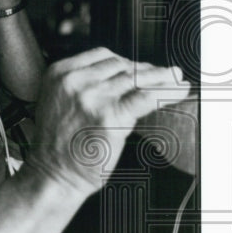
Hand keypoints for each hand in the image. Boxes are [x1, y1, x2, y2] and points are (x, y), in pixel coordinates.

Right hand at [25, 48, 188, 194]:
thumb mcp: (60, 103)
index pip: (103, 56)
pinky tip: (179, 91)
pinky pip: (146, 97)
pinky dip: (167, 92)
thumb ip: (86, 86)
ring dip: (162, 78)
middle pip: (122, 65)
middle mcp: (76, 81)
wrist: (52, 176)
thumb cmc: (59, 148)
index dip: (128, 61)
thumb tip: (125, 77)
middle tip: (165, 75)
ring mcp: (94, 97)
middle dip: (146, 71)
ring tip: (177, 79)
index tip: (143, 67)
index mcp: (60, 73)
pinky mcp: (111, 116)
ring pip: (137, 78)